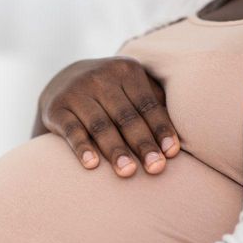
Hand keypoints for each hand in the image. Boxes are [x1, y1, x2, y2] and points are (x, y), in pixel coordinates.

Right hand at [35, 57, 180, 176]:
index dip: (161, 129)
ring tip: (128, 172)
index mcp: (126, 70)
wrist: (60, 83)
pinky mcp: (55, 108)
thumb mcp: (130, 89)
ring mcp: (76, 91)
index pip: (148, 104)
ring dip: (115, 150)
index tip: (172, 154)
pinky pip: (71, 131)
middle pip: (126, 116)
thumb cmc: (110, 94)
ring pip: (100, 125)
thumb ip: (154, 104)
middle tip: (156, 168)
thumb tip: (186, 135)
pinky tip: (92, 166)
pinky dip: (82, 148)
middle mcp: (100, 76)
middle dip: (143, 144)